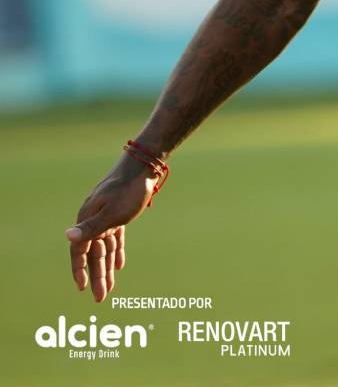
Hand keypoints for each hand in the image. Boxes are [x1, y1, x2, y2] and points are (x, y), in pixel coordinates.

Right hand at [65, 155, 159, 301]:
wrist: (143, 167)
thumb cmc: (127, 190)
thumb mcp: (111, 212)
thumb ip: (91, 228)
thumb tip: (67, 236)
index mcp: (87, 219)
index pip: (80, 251)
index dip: (80, 270)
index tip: (82, 288)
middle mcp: (94, 219)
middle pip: (94, 253)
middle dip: (97, 276)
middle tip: (101, 297)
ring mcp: (106, 216)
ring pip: (105, 248)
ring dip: (107, 268)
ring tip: (109, 288)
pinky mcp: (120, 214)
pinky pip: (115, 238)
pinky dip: (116, 252)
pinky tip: (119, 266)